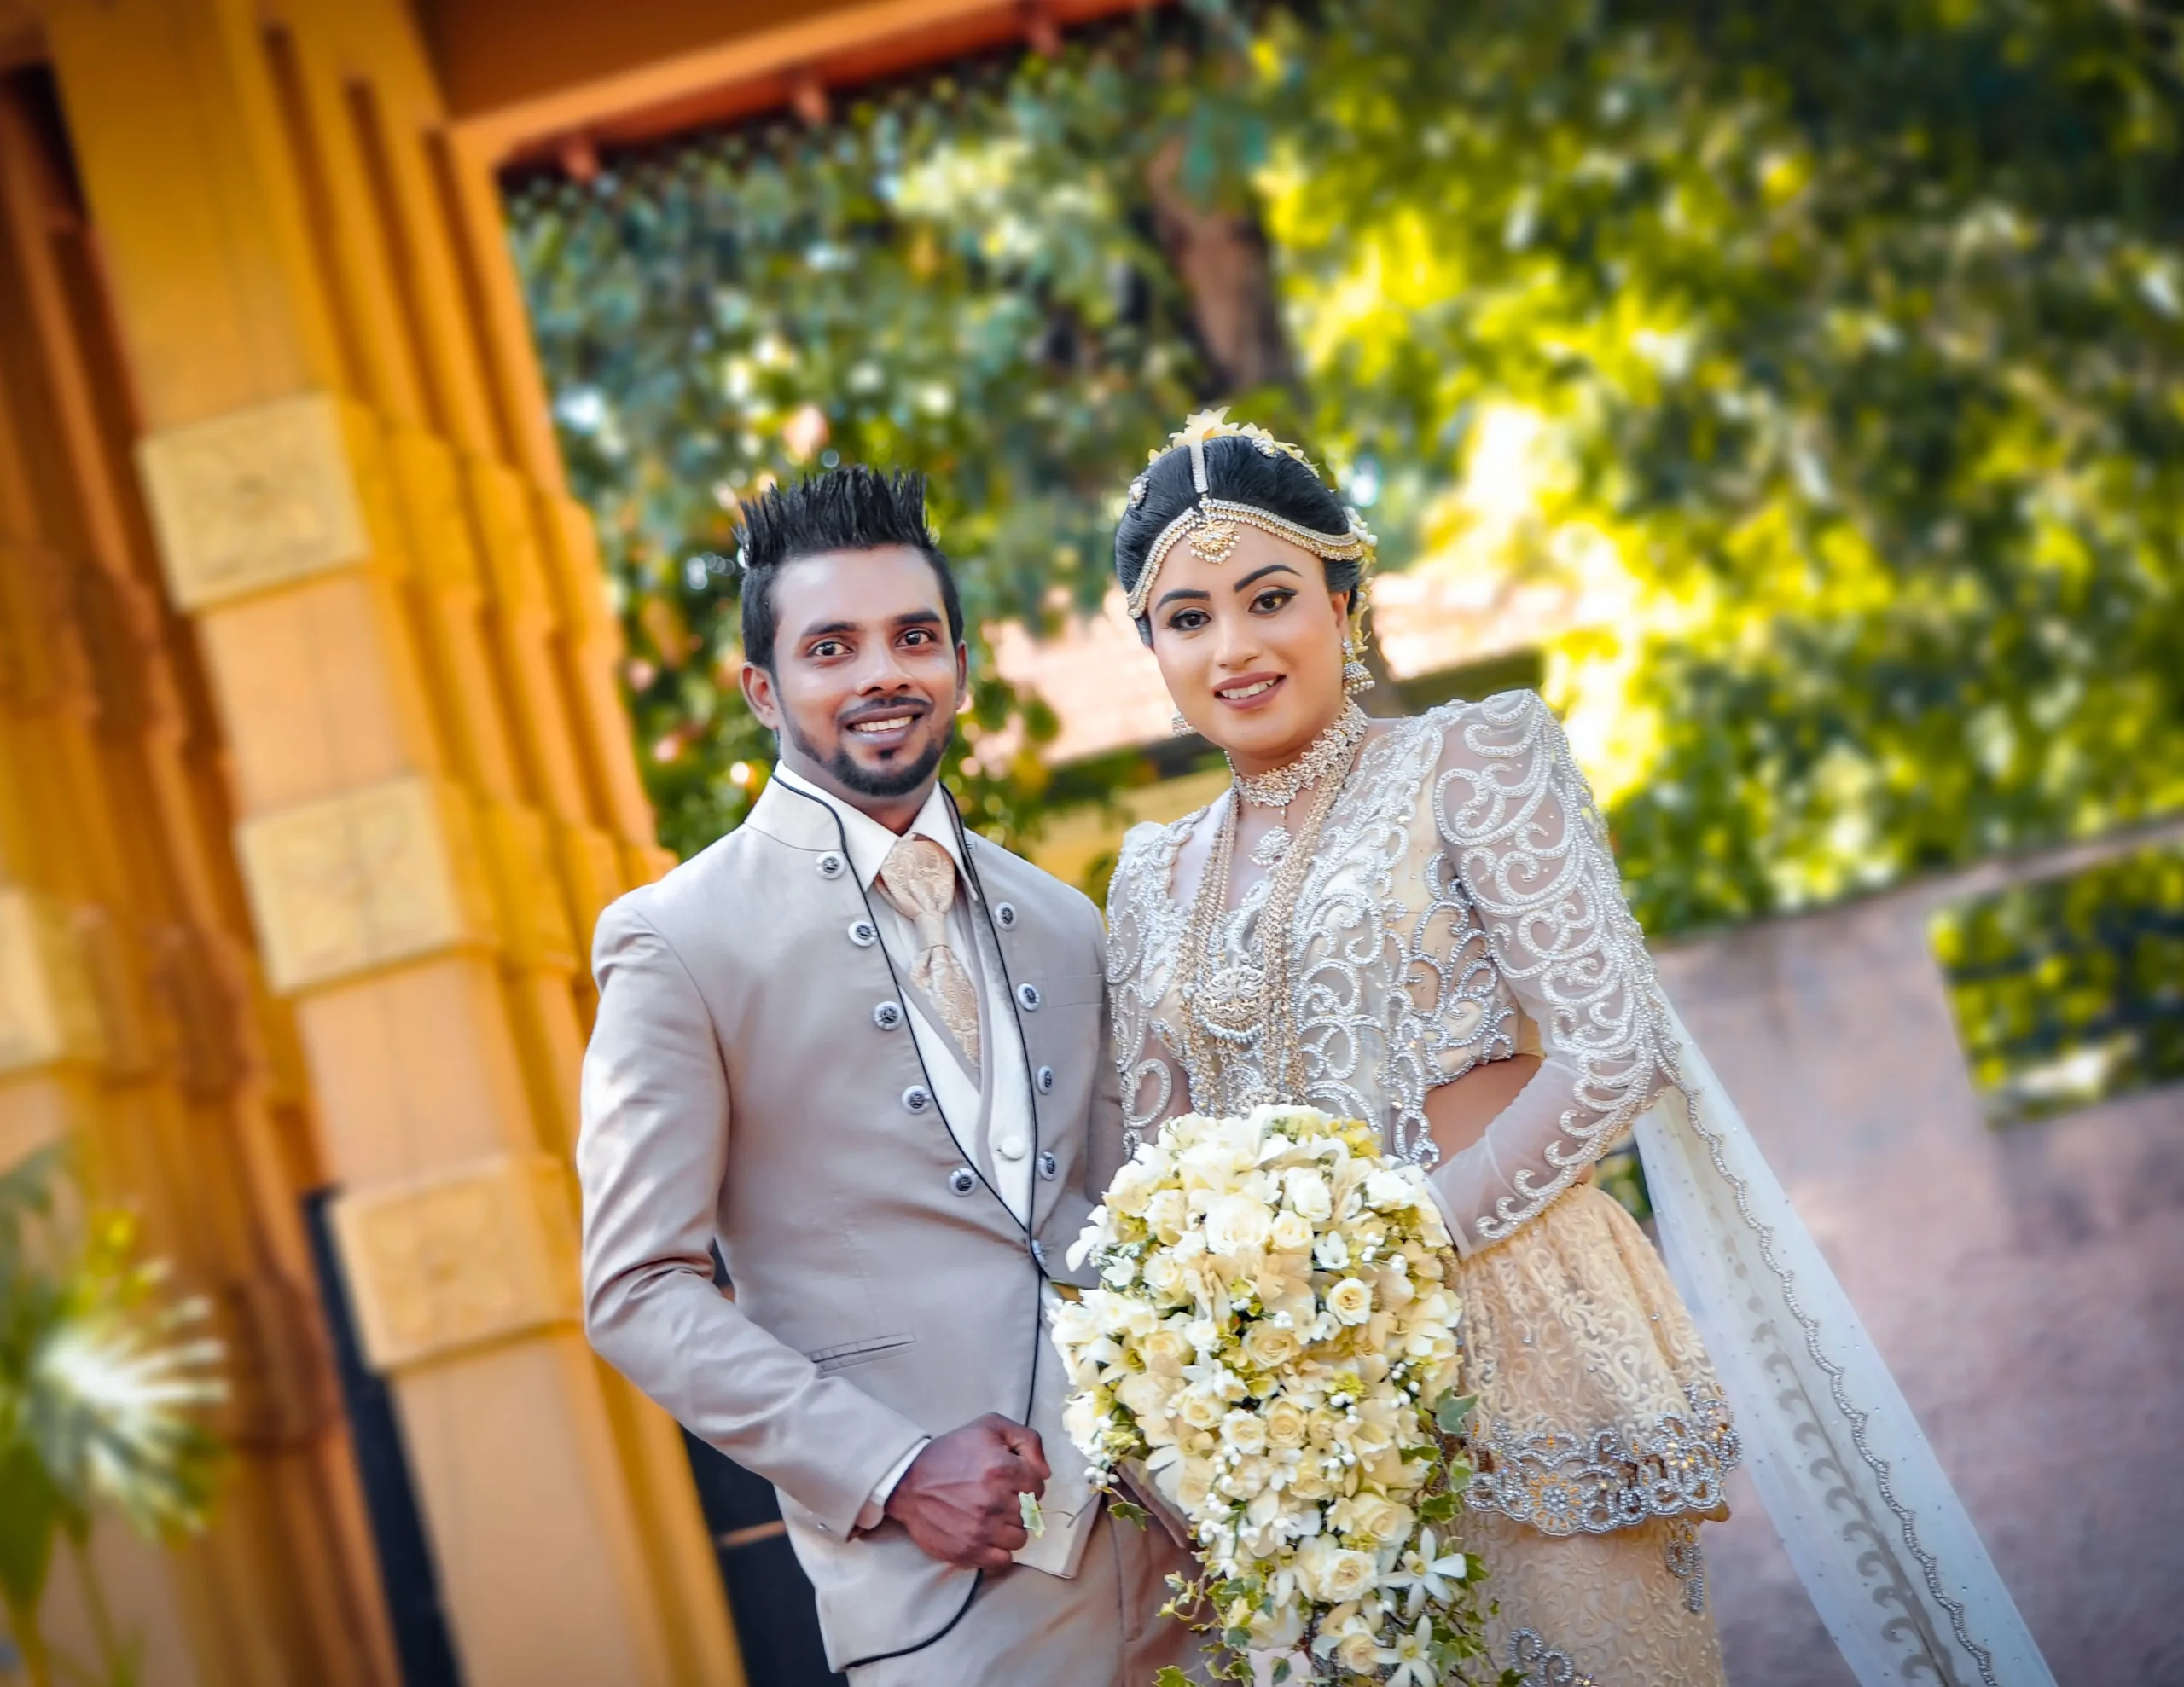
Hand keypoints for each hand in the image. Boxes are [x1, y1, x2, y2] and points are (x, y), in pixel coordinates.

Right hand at [883, 1413, 1049, 1569]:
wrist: (908, 1483)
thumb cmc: (950, 1453)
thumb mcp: (989, 1427)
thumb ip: (1027, 1440)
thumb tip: (1046, 1471)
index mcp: (1002, 1468)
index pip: (1038, 1485)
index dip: (1027, 1482)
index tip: (1011, 1481)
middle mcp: (995, 1501)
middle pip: (1030, 1512)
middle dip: (1018, 1503)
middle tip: (999, 1497)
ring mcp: (982, 1529)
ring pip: (1020, 1537)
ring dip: (1010, 1528)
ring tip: (993, 1516)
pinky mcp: (969, 1551)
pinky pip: (1004, 1560)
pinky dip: (1000, 1551)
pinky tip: (988, 1536)